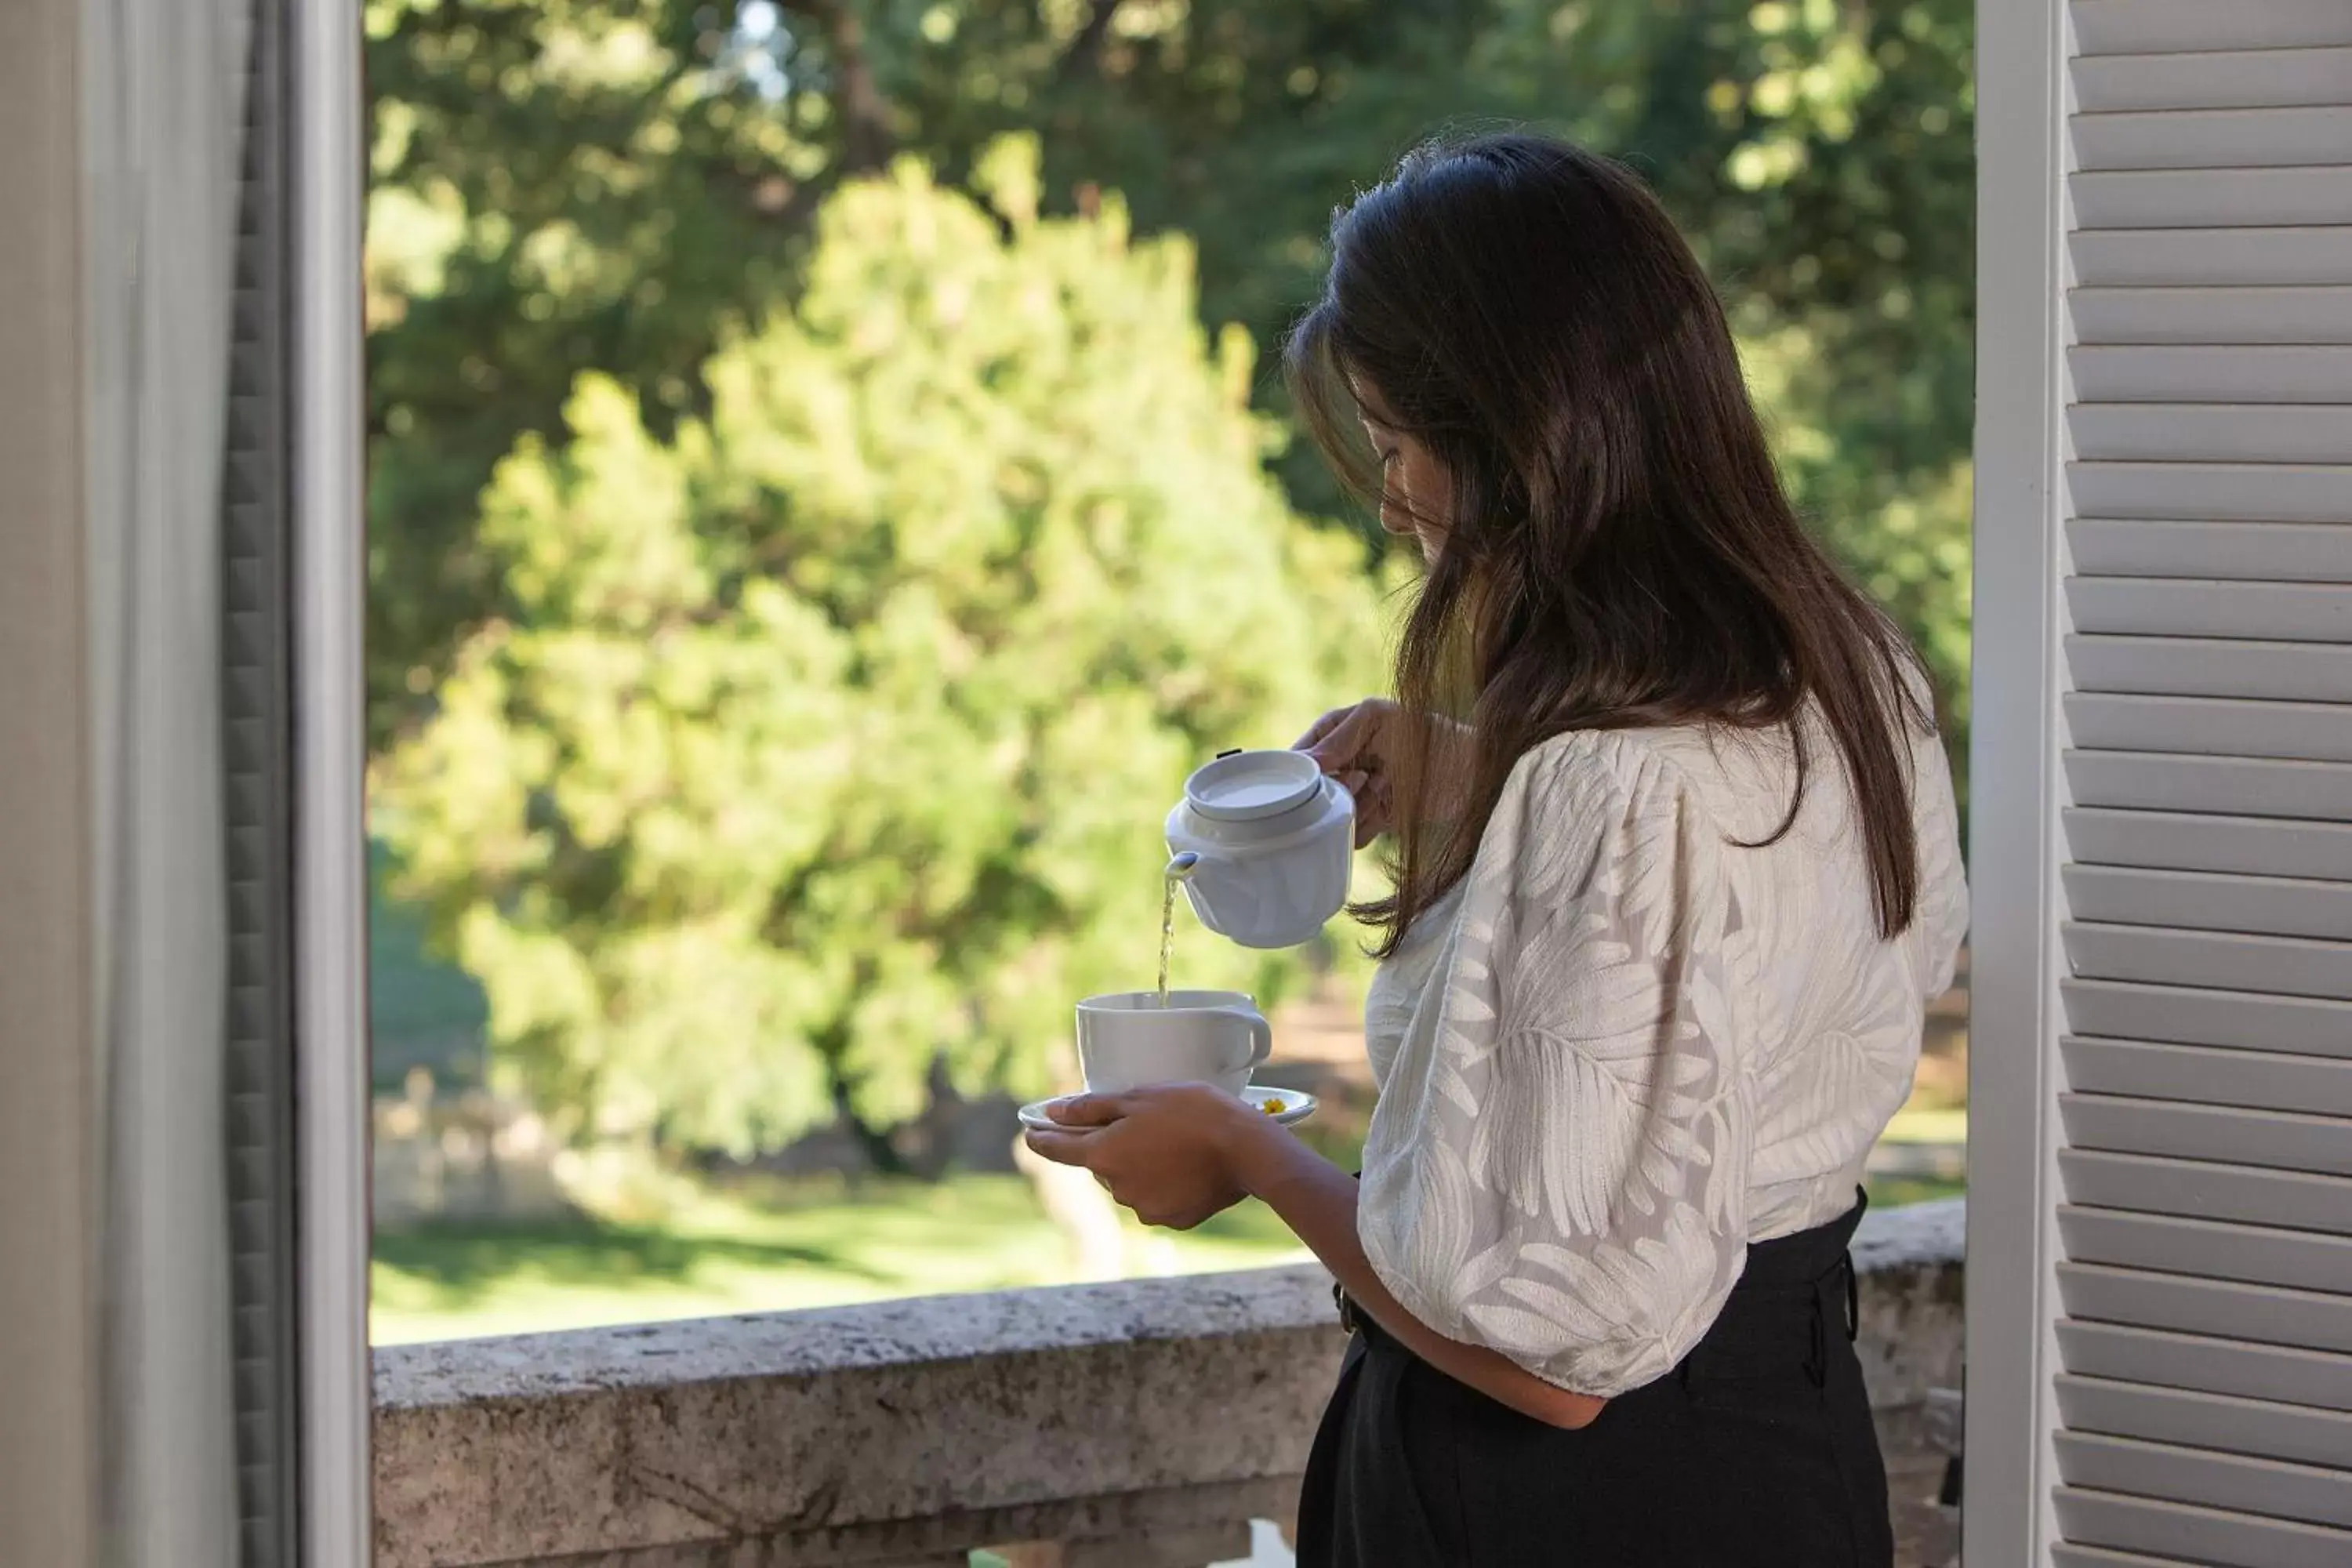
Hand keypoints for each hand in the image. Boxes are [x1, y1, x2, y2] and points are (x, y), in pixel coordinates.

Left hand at [1022, 1083, 1271, 1229]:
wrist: (1248, 1151)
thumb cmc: (1194, 1113)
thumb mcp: (1140, 1097)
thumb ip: (1092, 1108)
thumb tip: (1053, 1113)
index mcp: (1103, 1155)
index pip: (1057, 1150)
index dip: (1042, 1138)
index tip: (1030, 1131)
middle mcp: (1117, 1188)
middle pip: (1101, 1164)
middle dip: (1113, 1145)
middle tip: (1144, 1121)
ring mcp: (1144, 1208)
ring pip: (1129, 1181)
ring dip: (1141, 1163)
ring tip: (1176, 1141)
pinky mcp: (1172, 1219)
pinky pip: (1157, 1197)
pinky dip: (1165, 1181)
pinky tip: (1188, 1163)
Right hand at [1294, 699, 1471, 847]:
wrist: (1470, 771)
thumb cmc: (1427, 733)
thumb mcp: (1379, 719)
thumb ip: (1339, 737)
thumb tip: (1306, 764)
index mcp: (1334, 734)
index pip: (1296, 757)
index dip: (1304, 770)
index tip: (1327, 771)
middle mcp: (1340, 766)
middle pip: (1308, 792)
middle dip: (1333, 790)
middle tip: (1364, 778)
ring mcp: (1355, 795)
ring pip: (1326, 816)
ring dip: (1353, 806)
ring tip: (1383, 786)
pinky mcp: (1372, 821)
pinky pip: (1350, 834)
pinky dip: (1365, 825)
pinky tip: (1388, 806)